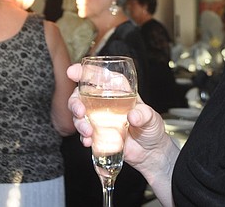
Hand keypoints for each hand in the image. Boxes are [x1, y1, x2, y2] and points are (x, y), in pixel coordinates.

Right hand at [67, 62, 178, 206]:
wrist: (150, 152)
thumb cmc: (151, 128)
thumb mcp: (151, 118)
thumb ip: (144, 115)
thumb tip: (133, 116)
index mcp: (118, 89)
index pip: (98, 76)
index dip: (83, 71)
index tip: (72, 72)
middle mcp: (105, 101)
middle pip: (81, 95)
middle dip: (75, 102)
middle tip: (80, 112)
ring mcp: (99, 118)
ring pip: (79, 114)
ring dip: (79, 122)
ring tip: (88, 132)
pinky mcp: (97, 133)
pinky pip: (84, 133)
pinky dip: (83, 137)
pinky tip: (89, 141)